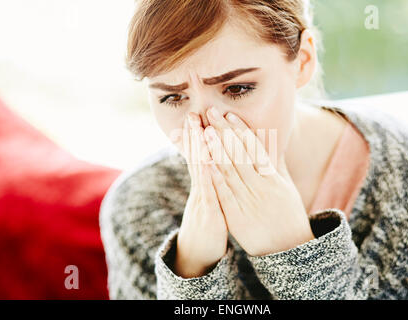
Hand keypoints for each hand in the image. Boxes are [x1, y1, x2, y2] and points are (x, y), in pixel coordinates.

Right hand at [174, 113, 228, 277]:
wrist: (199, 252)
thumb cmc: (210, 221)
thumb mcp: (212, 198)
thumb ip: (213, 179)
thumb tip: (215, 161)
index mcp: (206, 183)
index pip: (201, 154)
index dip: (198, 135)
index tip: (197, 116)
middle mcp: (202, 188)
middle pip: (197, 158)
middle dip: (195, 136)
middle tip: (192, 114)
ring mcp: (203, 200)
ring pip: (201, 171)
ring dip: (199, 150)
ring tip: (198, 130)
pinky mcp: (209, 213)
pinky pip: (209, 192)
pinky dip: (207, 176)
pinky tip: (207, 161)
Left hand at [203, 107, 314, 256]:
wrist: (289, 247)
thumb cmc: (287, 213)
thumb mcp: (286, 185)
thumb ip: (275, 163)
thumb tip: (271, 140)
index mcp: (273, 177)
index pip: (255, 147)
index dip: (240, 130)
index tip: (228, 114)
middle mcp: (262, 186)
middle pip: (240, 154)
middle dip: (224, 132)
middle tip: (210, 112)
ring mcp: (250, 201)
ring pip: (231, 171)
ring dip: (217, 150)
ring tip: (205, 130)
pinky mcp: (238, 217)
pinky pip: (225, 194)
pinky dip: (216, 178)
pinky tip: (206, 163)